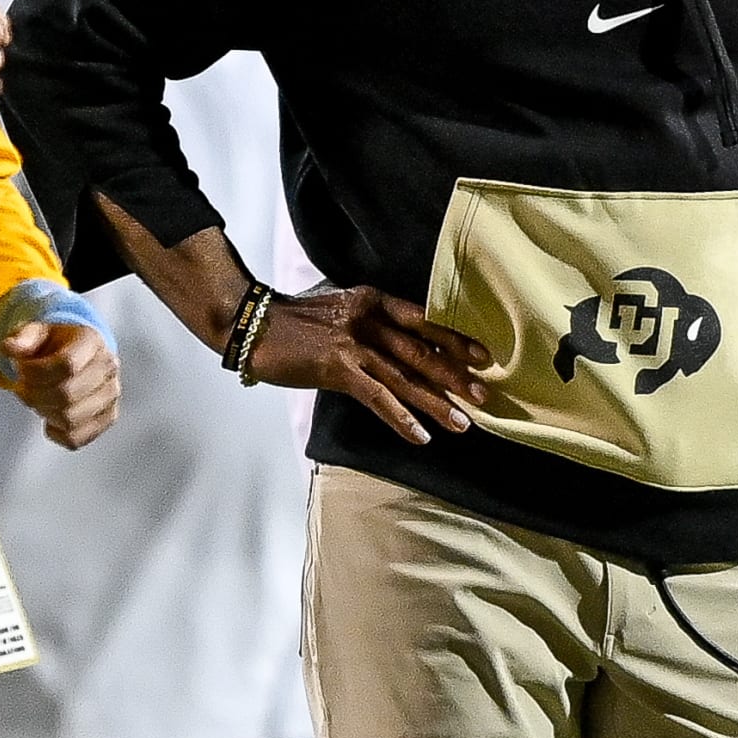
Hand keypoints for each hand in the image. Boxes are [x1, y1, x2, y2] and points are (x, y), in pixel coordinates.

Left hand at [1, 320, 120, 448]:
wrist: (78, 357)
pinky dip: (55, 433)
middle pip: (67, 395)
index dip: (36, 372)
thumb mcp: (36, 333)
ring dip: (43, 412)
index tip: (21, 369)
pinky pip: (76, 438)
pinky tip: (49, 417)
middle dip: (34, 395)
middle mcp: (108, 367)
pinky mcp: (108, 418)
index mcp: (91, 341)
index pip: (67, 364)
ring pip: (70, 419)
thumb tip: (9, 348)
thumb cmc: (55, 345)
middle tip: (23, 388)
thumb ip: (21, 339)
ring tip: (37, 400)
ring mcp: (111, 395)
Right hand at [248, 287, 489, 446]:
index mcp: (373, 300)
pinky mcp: (337, 369)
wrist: (253, 323)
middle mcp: (370, 319)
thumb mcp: (340, 308)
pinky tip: (420, 437)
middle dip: (456, 377)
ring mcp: (354, 344)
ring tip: (462, 424)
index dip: (455, 340)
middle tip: (484, 396)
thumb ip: (370, 321)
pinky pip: (378, 398)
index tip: (482, 357)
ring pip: (406, 379)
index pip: (424, 321)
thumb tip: (397, 341)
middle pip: (422, 352)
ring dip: (436, 404)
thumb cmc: (294, 319)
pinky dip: (401, 419)